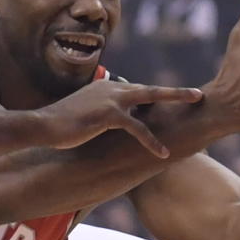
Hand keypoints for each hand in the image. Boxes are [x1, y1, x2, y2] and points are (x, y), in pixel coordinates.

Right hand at [38, 78, 202, 157]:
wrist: (41, 125)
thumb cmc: (58, 125)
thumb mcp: (82, 116)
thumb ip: (99, 116)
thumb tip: (105, 126)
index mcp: (105, 86)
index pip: (136, 91)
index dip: (154, 100)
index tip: (172, 103)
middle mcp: (111, 87)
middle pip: (150, 90)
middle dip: (175, 92)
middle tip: (197, 94)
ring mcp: (111, 98)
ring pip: (151, 99)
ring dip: (175, 101)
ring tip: (196, 107)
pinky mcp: (109, 114)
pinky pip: (137, 128)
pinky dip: (151, 141)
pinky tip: (164, 153)